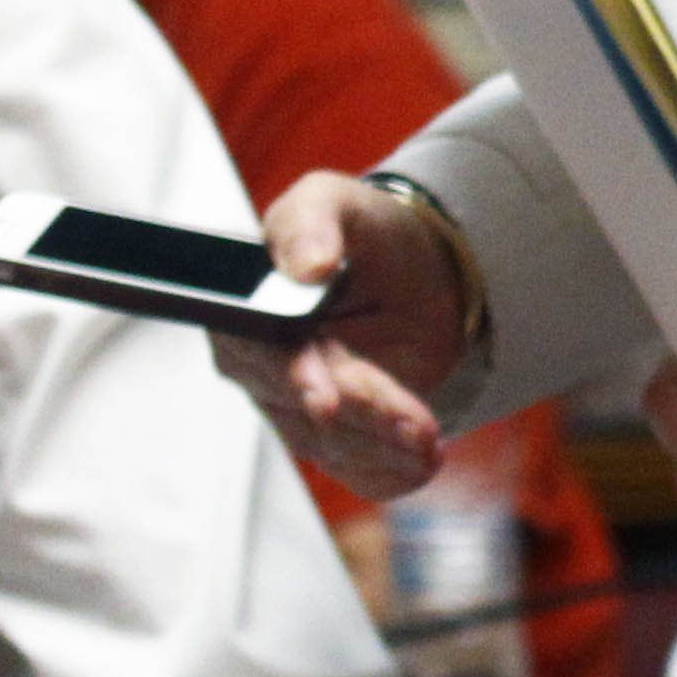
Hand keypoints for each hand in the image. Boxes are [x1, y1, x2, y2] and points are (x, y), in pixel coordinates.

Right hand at [209, 169, 463, 498]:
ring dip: (385, 449)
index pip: (263, 356)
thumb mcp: (334, 201)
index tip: (324, 397)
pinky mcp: (342, 438)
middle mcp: (265, 371)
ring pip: (337, 445)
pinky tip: (423, 465)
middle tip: (412, 425)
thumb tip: (309, 266)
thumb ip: (311, 223)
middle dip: (364, 415)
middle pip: (307, 408)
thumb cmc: (359, 232)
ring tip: (429, 444)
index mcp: (247, 314)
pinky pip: (359, 471)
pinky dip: (392, 474)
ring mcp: (302, 411)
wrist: (413, 270)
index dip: (294, 378)